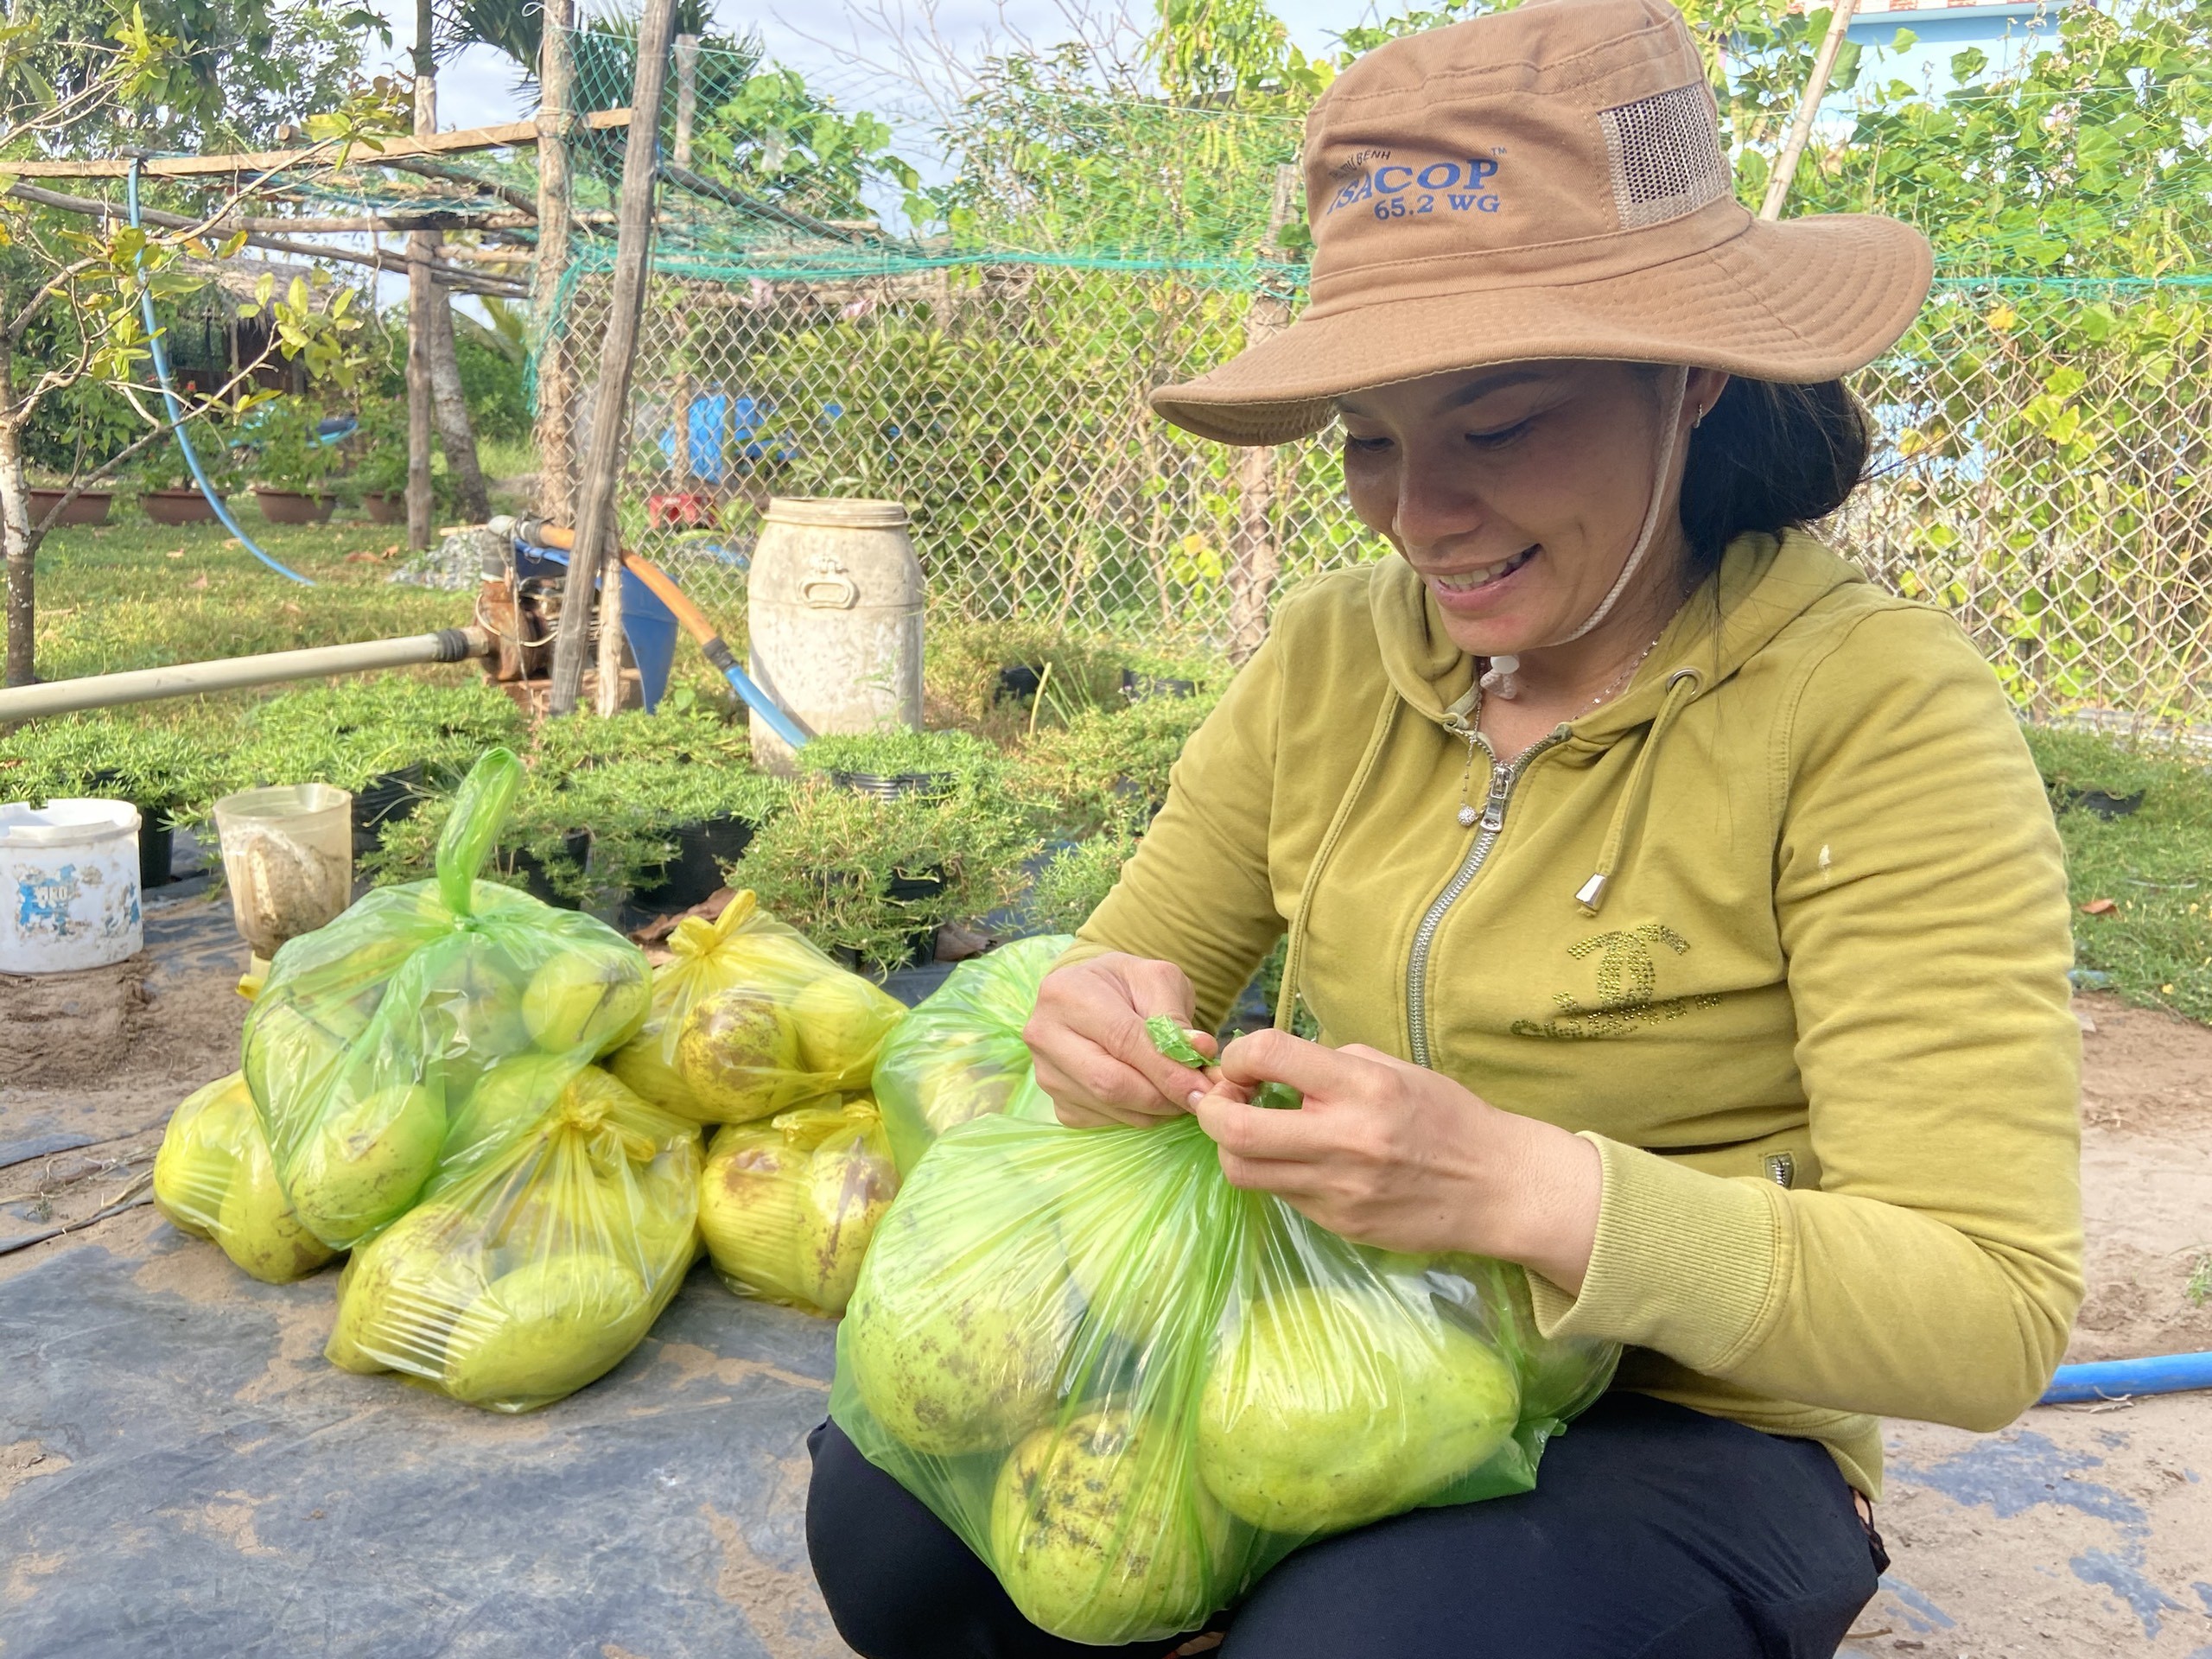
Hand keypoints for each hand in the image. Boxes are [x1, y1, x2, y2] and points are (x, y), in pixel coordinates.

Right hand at [1023, 953, 1219, 1128]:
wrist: (1092, 996)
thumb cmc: (1125, 985)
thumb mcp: (1155, 979)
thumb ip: (1175, 1014)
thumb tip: (1200, 1051)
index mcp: (1065, 993)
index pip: (1122, 1040)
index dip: (1166, 1069)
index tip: (1203, 1088)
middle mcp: (1045, 1035)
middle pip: (1110, 1083)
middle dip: (1163, 1097)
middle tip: (1199, 1097)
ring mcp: (1046, 1073)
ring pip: (1110, 1107)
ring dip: (1155, 1110)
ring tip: (1181, 1093)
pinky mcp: (1056, 1102)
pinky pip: (1104, 1121)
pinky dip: (1138, 1116)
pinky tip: (1153, 1096)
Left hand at [1191, 1029, 1602, 1294]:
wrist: (1497, 1187)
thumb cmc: (1447, 1117)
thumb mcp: (1394, 1068)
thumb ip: (1331, 1065)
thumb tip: (1271, 1068)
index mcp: (1362, 1086)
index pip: (1267, 1056)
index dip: (1238, 1055)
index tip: (1244, 1063)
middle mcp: (1345, 1139)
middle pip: (1233, 1129)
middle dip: (1210, 1108)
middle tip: (1221, 1100)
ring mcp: (1340, 1189)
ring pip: (1243, 1172)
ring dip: (1232, 1147)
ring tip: (1253, 1132)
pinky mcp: (1339, 1224)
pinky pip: (1281, 1196)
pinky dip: (1274, 1173)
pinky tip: (1298, 1160)